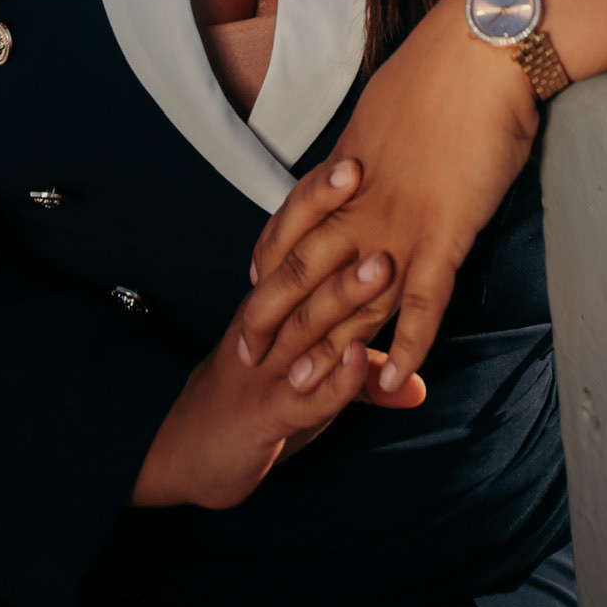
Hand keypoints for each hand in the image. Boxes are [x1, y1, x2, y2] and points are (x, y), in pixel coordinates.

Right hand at [132, 165, 424, 510]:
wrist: (192, 454)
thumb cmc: (257, 401)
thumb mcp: (309, 377)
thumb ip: (359, 367)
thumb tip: (413, 374)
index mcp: (275, 304)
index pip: (296, 238)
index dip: (320, 196)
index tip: (351, 151)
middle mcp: (270, 326)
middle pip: (300, 262)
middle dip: (331, 219)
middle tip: (359, 173)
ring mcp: (270, 369)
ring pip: (309, 322)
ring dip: (344, 293)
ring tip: (381, 263)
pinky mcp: (270, 415)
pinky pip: (306, 395)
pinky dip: (336, 381)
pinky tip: (358, 362)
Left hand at [238, 0, 538, 397]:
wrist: (483, 47)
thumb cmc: (444, 63)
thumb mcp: (388, 100)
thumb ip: (373, 137)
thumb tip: (366, 148)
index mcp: (346, 163)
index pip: (292, 222)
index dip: (269, 261)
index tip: (251, 291)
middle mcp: (361, 198)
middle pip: (305, 270)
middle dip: (276, 319)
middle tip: (249, 359)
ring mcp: (400, 218)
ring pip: (351, 297)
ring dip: (327, 347)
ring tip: (303, 390)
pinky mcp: (446, 231)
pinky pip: (421, 301)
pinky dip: (407, 345)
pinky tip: (393, 378)